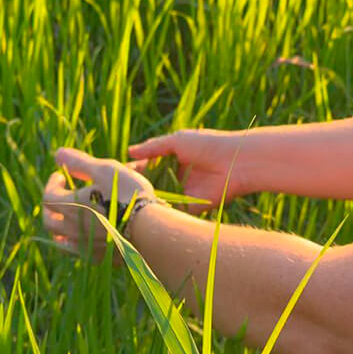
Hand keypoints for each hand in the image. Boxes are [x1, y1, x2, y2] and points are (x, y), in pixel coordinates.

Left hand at [43, 147, 157, 261]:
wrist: (148, 228)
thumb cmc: (126, 194)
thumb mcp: (105, 170)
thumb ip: (79, 162)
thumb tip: (57, 153)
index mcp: (70, 207)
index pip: (48, 196)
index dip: (52, 183)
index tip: (61, 176)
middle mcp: (72, 229)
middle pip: (49, 222)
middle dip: (51, 208)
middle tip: (61, 198)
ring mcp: (85, 247)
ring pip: (62, 241)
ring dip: (61, 229)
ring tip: (71, 219)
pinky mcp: (99, 258)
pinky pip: (82, 252)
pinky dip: (80, 243)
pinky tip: (88, 237)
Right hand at [128, 129, 248, 214]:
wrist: (236, 162)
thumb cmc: (208, 145)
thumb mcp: (178, 141)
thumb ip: (153, 147)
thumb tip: (129, 152)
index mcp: (173, 159)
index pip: (147, 166)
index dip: (133, 171)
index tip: (116, 175)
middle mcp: (177, 177)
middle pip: (150, 184)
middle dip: (136, 188)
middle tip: (117, 193)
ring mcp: (183, 192)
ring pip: (159, 199)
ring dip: (147, 201)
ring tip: (127, 203)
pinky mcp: (192, 207)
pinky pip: (173, 210)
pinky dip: (162, 210)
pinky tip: (146, 212)